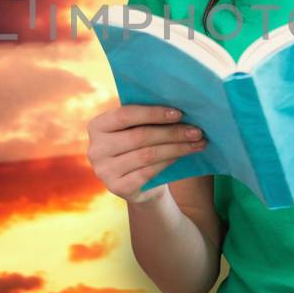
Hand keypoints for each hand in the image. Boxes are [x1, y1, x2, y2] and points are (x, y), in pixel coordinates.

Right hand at [86, 104, 206, 202]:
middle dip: (171, 132)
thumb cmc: (139, 146)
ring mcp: (104, 171)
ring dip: (176, 148)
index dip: (153, 113)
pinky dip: (169, 162)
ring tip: (197, 142)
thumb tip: (179, 104)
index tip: (179, 113)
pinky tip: (184, 155)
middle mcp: (95, 149)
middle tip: (196, 131)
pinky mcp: (117, 187)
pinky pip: (149, 172)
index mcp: (97, 126)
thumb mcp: (136, 129)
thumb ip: (145, 118)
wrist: (137, 183)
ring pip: (147, 155)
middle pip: (139, 137)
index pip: (125, 115)